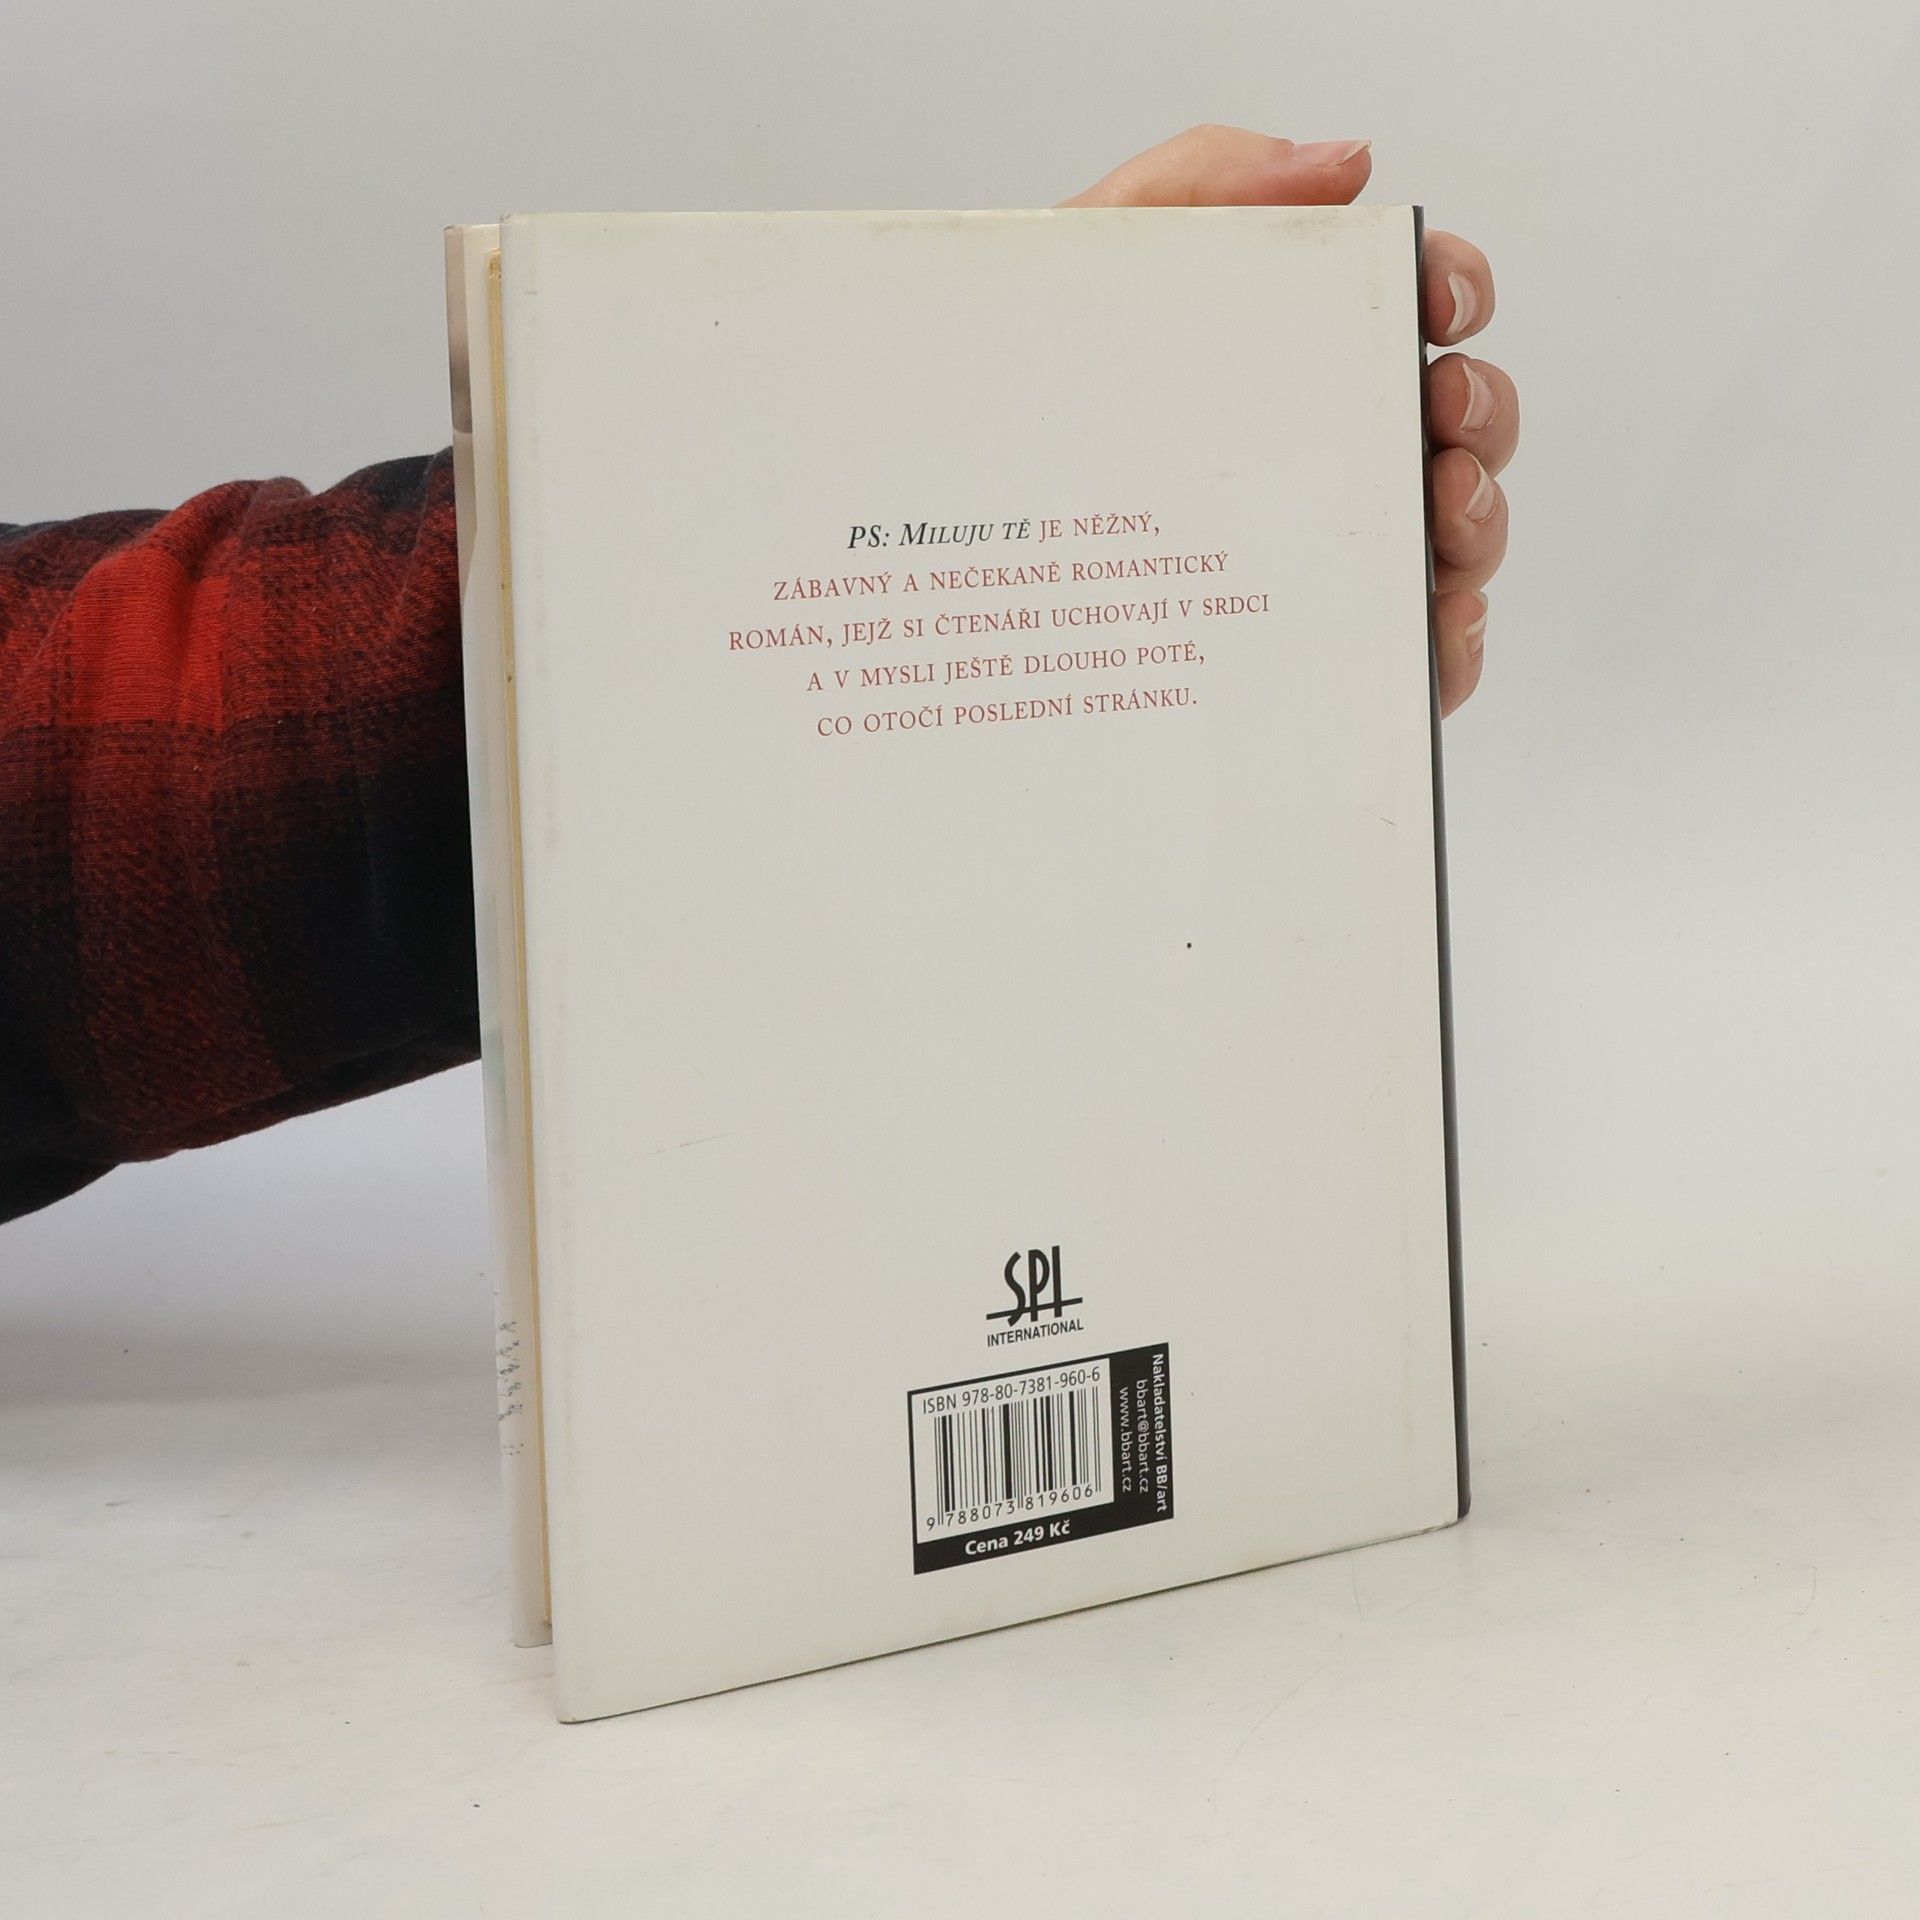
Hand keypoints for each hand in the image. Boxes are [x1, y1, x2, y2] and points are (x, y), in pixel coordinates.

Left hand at [1062, 126, 1512, 716]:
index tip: (1437, 298)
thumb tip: (1344, 162)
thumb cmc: (1017, 408)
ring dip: (1481, 520)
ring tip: (1442, 516)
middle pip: (1462, 425)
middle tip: (1442, 410)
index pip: (1412, 308)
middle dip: (1483, 408)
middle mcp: (1323, 457)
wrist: (934, 541)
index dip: (1454, 287)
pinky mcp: (1319, 657)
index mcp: (1288, 359)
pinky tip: (1434, 629)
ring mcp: (1328, 560)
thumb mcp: (1083, 269)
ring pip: (1460, 538)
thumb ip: (1199, 186)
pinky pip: (1422, 659)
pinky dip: (1456, 644)